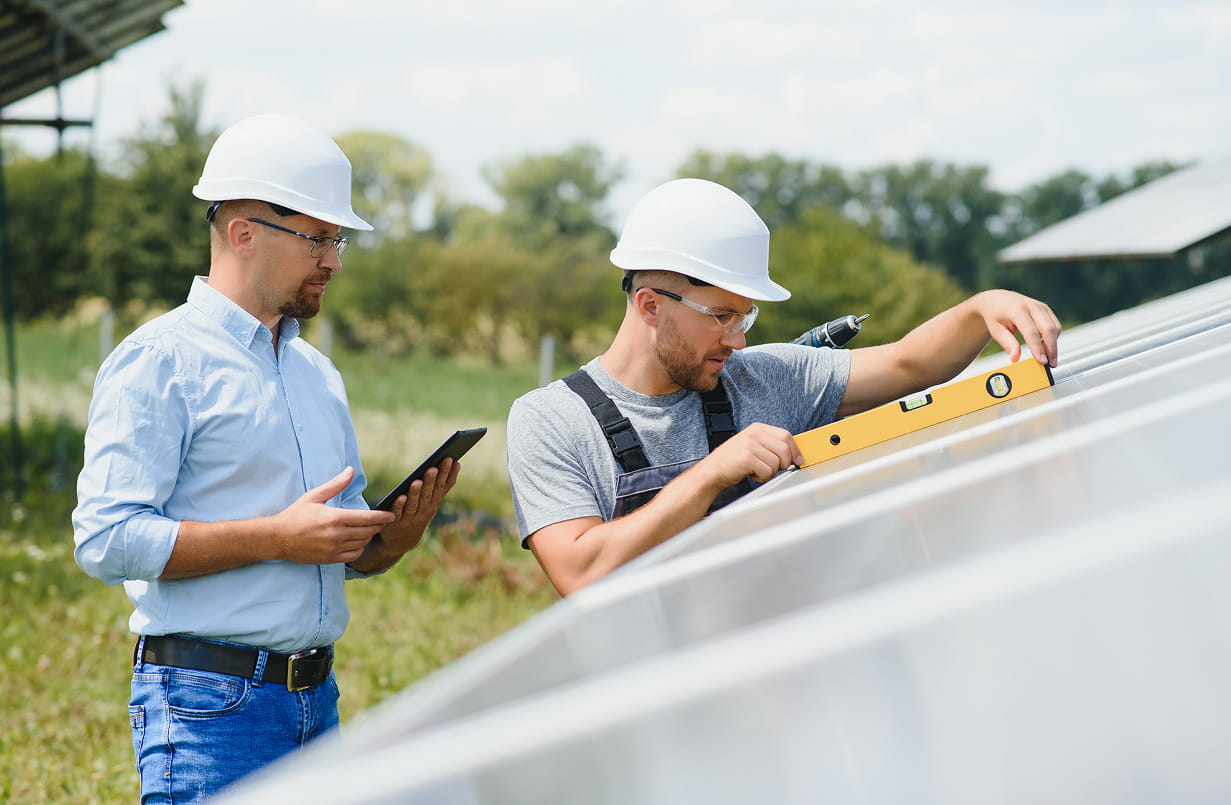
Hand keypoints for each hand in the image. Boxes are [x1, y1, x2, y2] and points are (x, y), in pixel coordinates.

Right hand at [272, 467, 394, 564]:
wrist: (278, 538)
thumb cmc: (296, 514)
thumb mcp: (315, 496)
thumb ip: (336, 484)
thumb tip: (350, 470)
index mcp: (335, 517)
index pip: (367, 518)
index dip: (383, 517)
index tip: (391, 515)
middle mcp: (337, 535)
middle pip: (368, 531)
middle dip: (378, 525)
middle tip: (383, 520)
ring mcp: (334, 548)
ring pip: (362, 543)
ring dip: (369, 536)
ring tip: (370, 529)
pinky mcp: (331, 559)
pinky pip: (354, 555)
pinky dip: (360, 548)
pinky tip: (358, 541)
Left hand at [379, 458, 461, 553]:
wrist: (402, 541)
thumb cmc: (418, 513)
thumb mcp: (432, 501)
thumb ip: (441, 485)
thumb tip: (456, 463)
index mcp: (433, 504)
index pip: (442, 487)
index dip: (448, 474)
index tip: (452, 460)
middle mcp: (424, 510)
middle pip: (428, 495)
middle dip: (431, 481)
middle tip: (433, 468)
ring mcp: (410, 517)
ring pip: (413, 504)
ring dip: (415, 493)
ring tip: (417, 481)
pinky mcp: (394, 522)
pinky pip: (397, 513)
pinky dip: (399, 505)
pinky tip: (400, 496)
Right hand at [696, 423, 801, 490]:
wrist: (712, 471)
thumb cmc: (733, 460)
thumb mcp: (752, 446)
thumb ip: (771, 446)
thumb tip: (794, 454)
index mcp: (757, 428)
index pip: (786, 435)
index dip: (795, 450)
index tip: (798, 459)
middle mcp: (754, 434)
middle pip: (784, 448)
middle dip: (784, 463)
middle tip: (774, 468)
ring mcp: (750, 445)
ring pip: (777, 462)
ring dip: (770, 472)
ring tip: (757, 470)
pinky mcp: (747, 458)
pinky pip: (767, 471)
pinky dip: (762, 477)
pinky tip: (751, 474)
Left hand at [973, 290, 1061, 366]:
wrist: (997, 300)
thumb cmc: (995, 315)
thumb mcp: (995, 330)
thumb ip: (1007, 343)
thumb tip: (1015, 358)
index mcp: (1017, 310)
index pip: (1031, 332)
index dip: (1038, 348)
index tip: (1042, 361)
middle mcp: (1032, 306)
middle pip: (1049, 329)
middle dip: (1052, 349)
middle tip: (1051, 365)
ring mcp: (1041, 306)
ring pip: (1055, 327)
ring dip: (1054, 345)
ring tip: (1048, 359)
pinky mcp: (1046, 309)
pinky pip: (1055, 325)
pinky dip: (1053, 338)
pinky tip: (1046, 347)